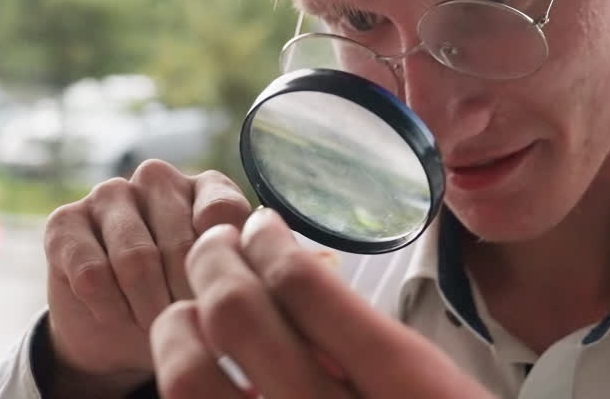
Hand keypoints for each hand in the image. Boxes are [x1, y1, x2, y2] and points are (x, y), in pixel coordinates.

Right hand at [41, 160, 251, 395]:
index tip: (218, 296)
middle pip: (180, 242)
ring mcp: (109, 194)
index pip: (223, 211)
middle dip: (184, 297)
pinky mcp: (64, 222)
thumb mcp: (219, 286)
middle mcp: (158, 178)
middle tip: (185, 325)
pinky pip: (92, 273)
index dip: (221, 267)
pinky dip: (109, 308)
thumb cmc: (180, 301)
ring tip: (153, 325)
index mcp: (207, 186)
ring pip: (135, 259)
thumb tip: (248, 269)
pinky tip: (116, 317)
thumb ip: (238, 266)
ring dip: (146, 307)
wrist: (119, 331)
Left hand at [150, 207, 494, 398]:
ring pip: (188, 376)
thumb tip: (286, 278)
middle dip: (215, 259)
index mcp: (397, 385)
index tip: (263, 226)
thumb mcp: (428, 385)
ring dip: (181, 324)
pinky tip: (200, 373)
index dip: (270, 241)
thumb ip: (363, 342)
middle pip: (234, 312)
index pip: (302, 284)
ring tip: (192, 307)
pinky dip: (187, 386)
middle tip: (216, 244)